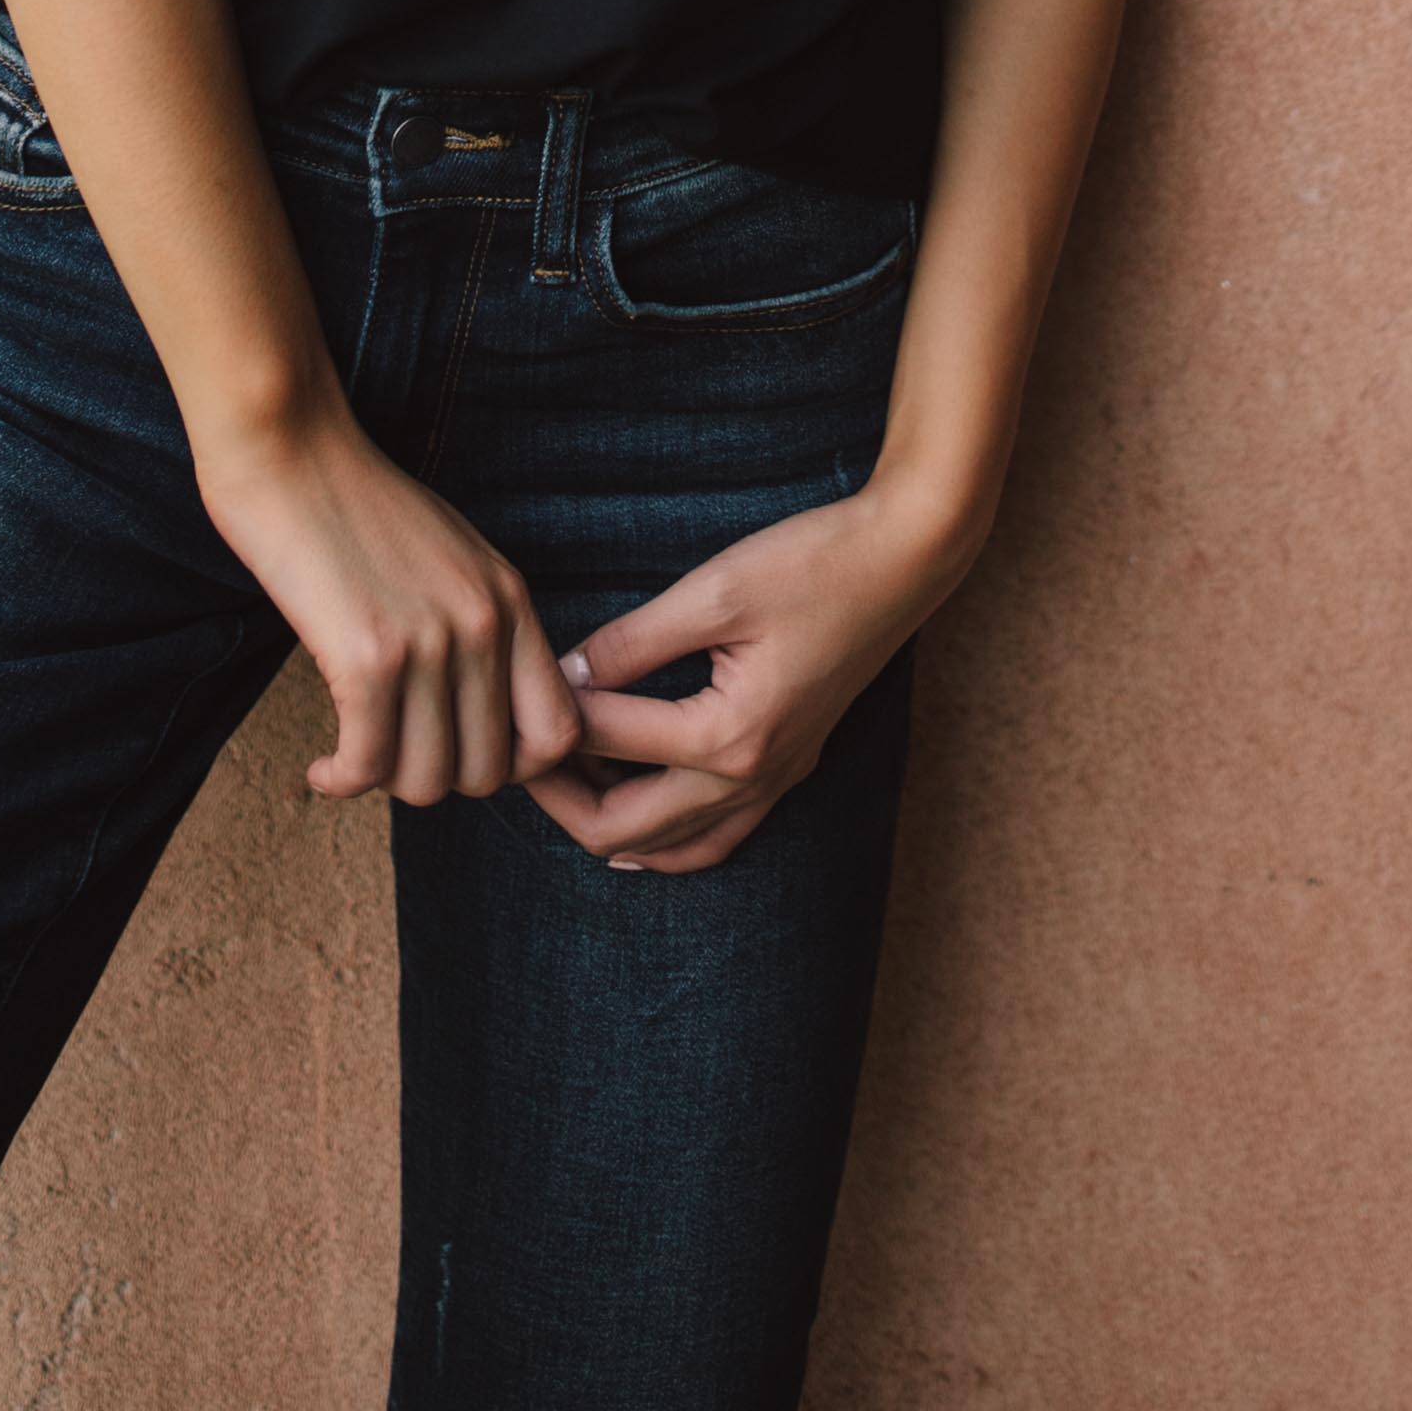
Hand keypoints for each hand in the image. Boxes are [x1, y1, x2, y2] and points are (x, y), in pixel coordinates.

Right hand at [196, 407, 586, 808]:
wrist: (290, 449)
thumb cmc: (356, 503)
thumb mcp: (451, 556)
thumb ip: (478, 625)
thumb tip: (480, 715)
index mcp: (509, 599)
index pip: (558, 729)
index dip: (514, 766)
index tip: (459, 755)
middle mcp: (483, 625)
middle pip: (486, 772)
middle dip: (436, 778)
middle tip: (393, 755)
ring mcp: (430, 643)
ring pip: (427, 780)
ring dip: (384, 783)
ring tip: (353, 758)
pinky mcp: (367, 657)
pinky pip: (368, 765)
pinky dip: (341, 782)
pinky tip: (322, 770)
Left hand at [536, 478, 966, 878]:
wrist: (903, 561)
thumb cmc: (812, 564)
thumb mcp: (713, 591)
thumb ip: (634, 642)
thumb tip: (566, 675)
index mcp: (728, 735)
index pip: (607, 741)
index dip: (548, 715)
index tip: (508, 687)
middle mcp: (752, 777)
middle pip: (624, 828)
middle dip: (559, 797)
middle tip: (514, 753)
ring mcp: (776, 780)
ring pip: (671, 849)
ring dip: (607, 825)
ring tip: (559, 783)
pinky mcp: (789, 767)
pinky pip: (718, 838)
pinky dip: (668, 844)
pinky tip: (636, 834)